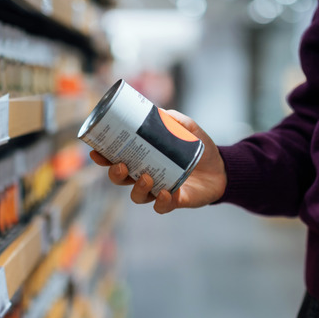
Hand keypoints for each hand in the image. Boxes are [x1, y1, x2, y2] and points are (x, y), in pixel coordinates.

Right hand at [88, 110, 226, 213]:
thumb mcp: (188, 128)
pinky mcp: (174, 201)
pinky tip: (164, 193)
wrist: (222, 168)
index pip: (116, 159)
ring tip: (146, 178)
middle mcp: (145, 176)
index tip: (96, 151)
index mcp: (142, 158)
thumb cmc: (198, 148)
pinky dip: (161, 202)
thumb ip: (174, 119)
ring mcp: (158, 190)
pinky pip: (161, 206)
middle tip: (121, 164)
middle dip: (115, 174)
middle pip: (121, 180)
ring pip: (137, 196)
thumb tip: (158, 111)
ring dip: (137, 188)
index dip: (103, 158)